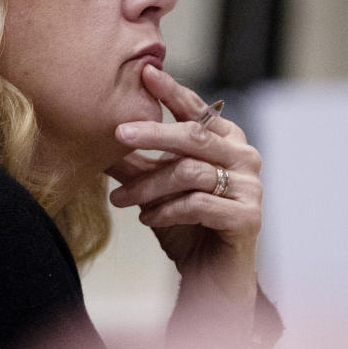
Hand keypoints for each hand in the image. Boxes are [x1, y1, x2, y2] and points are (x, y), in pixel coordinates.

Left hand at [106, 66, 262, 348]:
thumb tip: (96, 136)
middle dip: (152, 133)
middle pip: (193, 137)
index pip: (197, 110)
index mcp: (226, 140)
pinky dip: (166, 211)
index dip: (172, 90)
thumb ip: (135, 162)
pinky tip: (147, 219)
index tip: (145, 72)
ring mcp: (251, 187)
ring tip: (121, 200)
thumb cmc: (185, 225)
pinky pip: (198, 204)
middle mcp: (244, 157)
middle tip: (117, 134)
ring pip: (189, 173)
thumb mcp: (154, 188)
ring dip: (148, 186)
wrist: (210, 276)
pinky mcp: (249, 217)